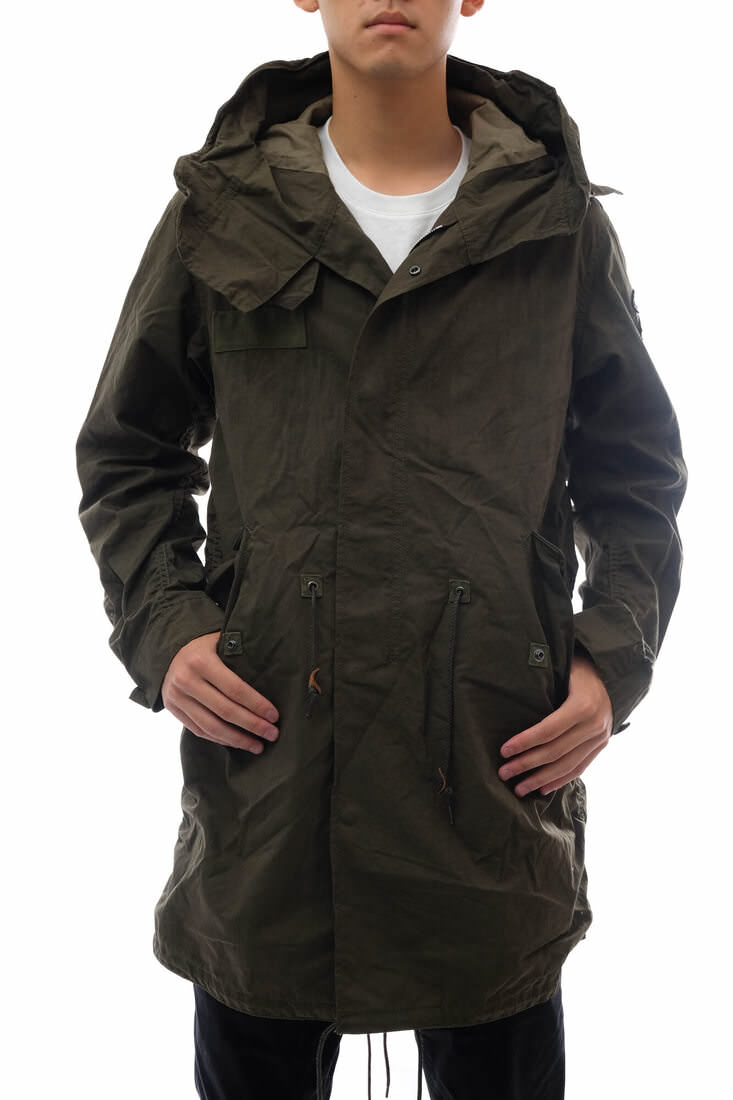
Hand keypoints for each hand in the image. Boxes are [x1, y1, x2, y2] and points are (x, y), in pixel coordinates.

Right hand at [161, 632, 279, 752]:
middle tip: (273, 734)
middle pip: (225, 710)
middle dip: (252, 725)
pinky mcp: (173, 709)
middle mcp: (185, 680)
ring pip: (211, 726)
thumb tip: (275, 677)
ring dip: (237, 740)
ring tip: (258, 745)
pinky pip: (199, 730)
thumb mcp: (222, 641)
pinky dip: (220, 739)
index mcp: (201, 661)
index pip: (235, 688)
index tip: (274, 716)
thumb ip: (241, 657)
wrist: (171, 649)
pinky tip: (237, 742)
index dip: (257, 705)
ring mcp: (176, 696)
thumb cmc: (207, 644)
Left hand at [497, 652, 612, 796]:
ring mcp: (601, 738)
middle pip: (555, 751)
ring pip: (567, 765)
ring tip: (519, 788)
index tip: (503, 751)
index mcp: (583, 705)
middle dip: (526, 764)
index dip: (525, 742)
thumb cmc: (574, 668)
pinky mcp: (602, 745)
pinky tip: (542, 789)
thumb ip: (542, 687)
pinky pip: (580, 768)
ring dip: (541, 779)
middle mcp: (595, 724)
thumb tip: (507, 700)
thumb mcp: (560, 670)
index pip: (549, 730)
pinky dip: (560, 780)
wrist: (609, 672)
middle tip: (503, 773)